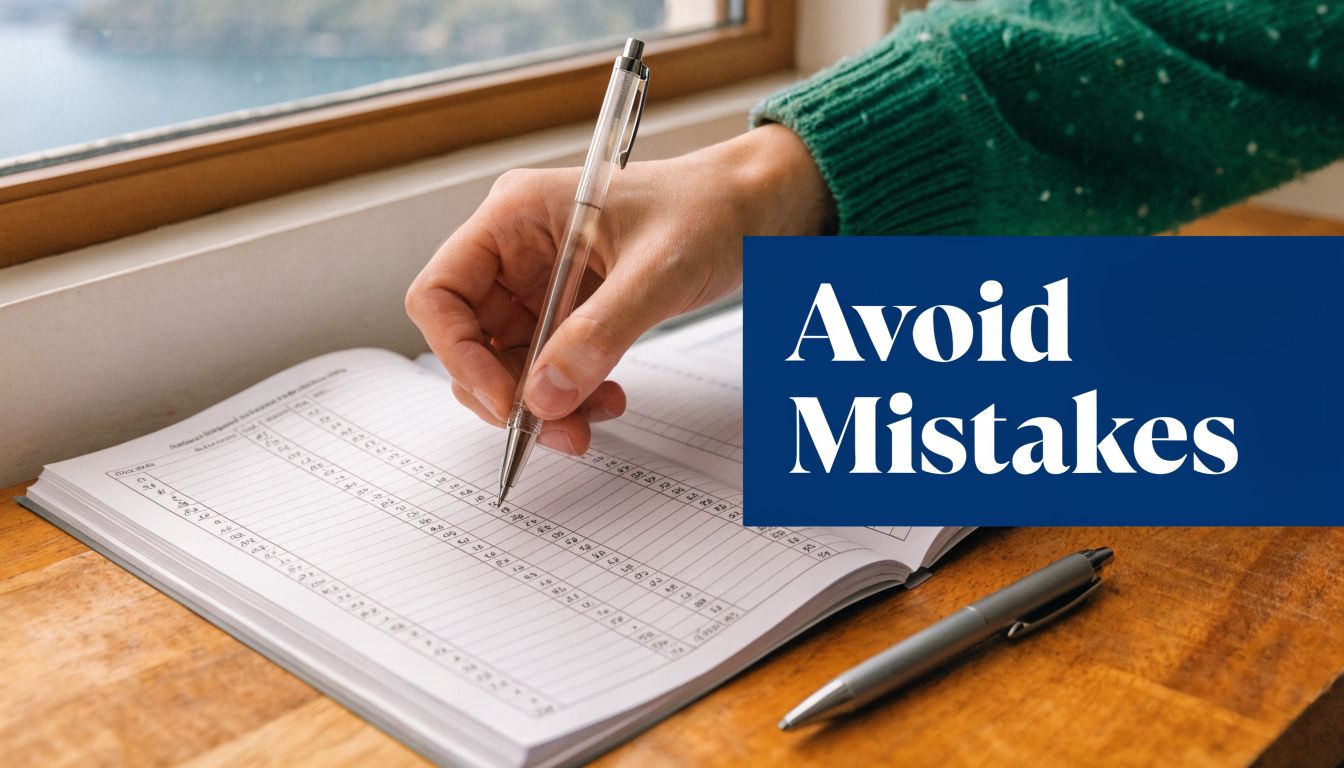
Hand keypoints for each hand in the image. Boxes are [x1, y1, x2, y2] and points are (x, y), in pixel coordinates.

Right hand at [406, 124, 832, 454]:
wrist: (758, 208)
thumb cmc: (711, 210)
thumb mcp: (657, 272)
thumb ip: (598, 335)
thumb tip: (542, 397)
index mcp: (517, 216)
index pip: (441, 293)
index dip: (458, 353)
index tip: (505, 401)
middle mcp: (518, 248)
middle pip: (470, 338)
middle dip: (506, 392)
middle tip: (552, 429)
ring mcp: (542, 281)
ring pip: (508, 362)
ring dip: (541, 402)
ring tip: (589, 422)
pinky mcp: (571, 308)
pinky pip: (547, 366)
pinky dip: (569, 394)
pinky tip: (607, 399)